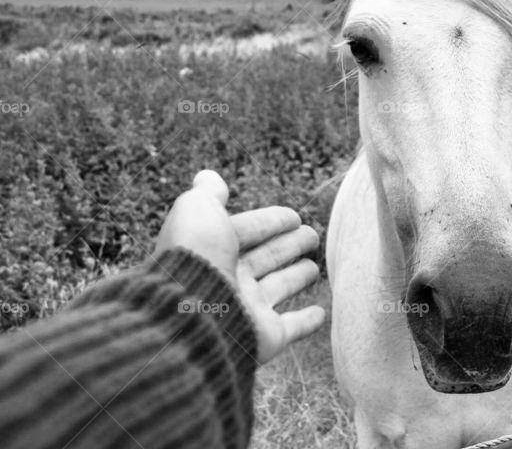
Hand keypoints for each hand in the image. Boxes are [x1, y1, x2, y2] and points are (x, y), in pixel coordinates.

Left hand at [155, 171, 324, 363]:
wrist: (190, 315)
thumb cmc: (195, 257)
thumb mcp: (198, 210)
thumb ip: (207, 194)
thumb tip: (207, 176)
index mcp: (213, 249)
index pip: (248, 230)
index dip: (271, 221)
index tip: (295, 216)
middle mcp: (229, 278)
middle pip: (266, 257)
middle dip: (288, 245)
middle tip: (312, 236)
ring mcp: (247, 308)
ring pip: (279, 288)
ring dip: (297, 277)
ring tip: (315, 268)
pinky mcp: (264, 337)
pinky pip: (290, 328)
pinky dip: (306, 321)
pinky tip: (321, 314)